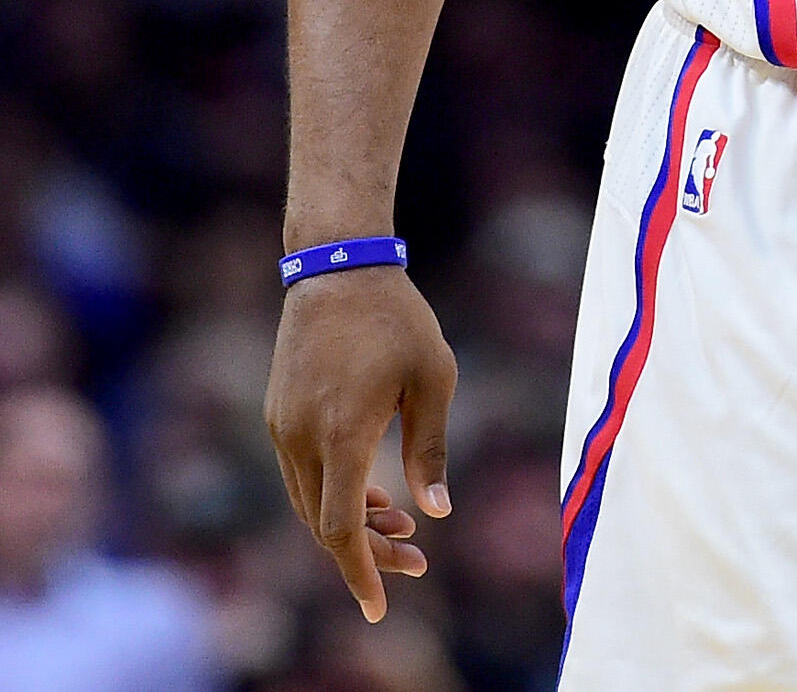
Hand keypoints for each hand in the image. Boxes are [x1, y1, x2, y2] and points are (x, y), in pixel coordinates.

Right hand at [264, 265, 458, 620]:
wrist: (336, 269)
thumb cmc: (397, 320)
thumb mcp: (434, 379)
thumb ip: (431, 448)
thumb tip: (438, 511)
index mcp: (341, 436)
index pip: (342, 529)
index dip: (361, 571)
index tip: (379, 608)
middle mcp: (300, 440)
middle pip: (325, 526)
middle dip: (368, 552)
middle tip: (417, 559)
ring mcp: (281, 429)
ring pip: (309, 504)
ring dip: (351, 523)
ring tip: (402, 524)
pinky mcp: (277, 416)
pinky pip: (301, 475)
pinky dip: (334, 494)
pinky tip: (374, 492)